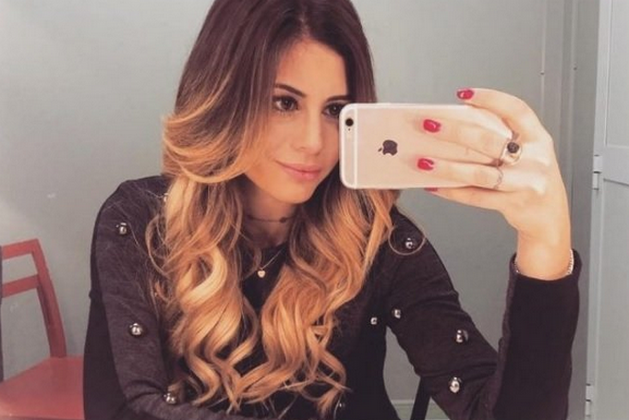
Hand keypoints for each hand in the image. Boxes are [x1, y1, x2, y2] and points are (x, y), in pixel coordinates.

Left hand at [417, 88, 571, 279]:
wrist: (549, 218)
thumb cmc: (531, 179)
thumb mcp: (527, 153)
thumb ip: (502, 139)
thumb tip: (455, 126)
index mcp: (538, 138)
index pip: (516, 110)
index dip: (491, 99)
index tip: (463, 95)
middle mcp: (535, 159)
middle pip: (490, 141)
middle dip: (455, 132)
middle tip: (430, 125)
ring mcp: (526, 183)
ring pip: (481, 173)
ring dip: (448, 167)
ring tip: (424, 160)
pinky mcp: (514, 204)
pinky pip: (476, 196)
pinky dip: (452, 191)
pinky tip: (434, 185)